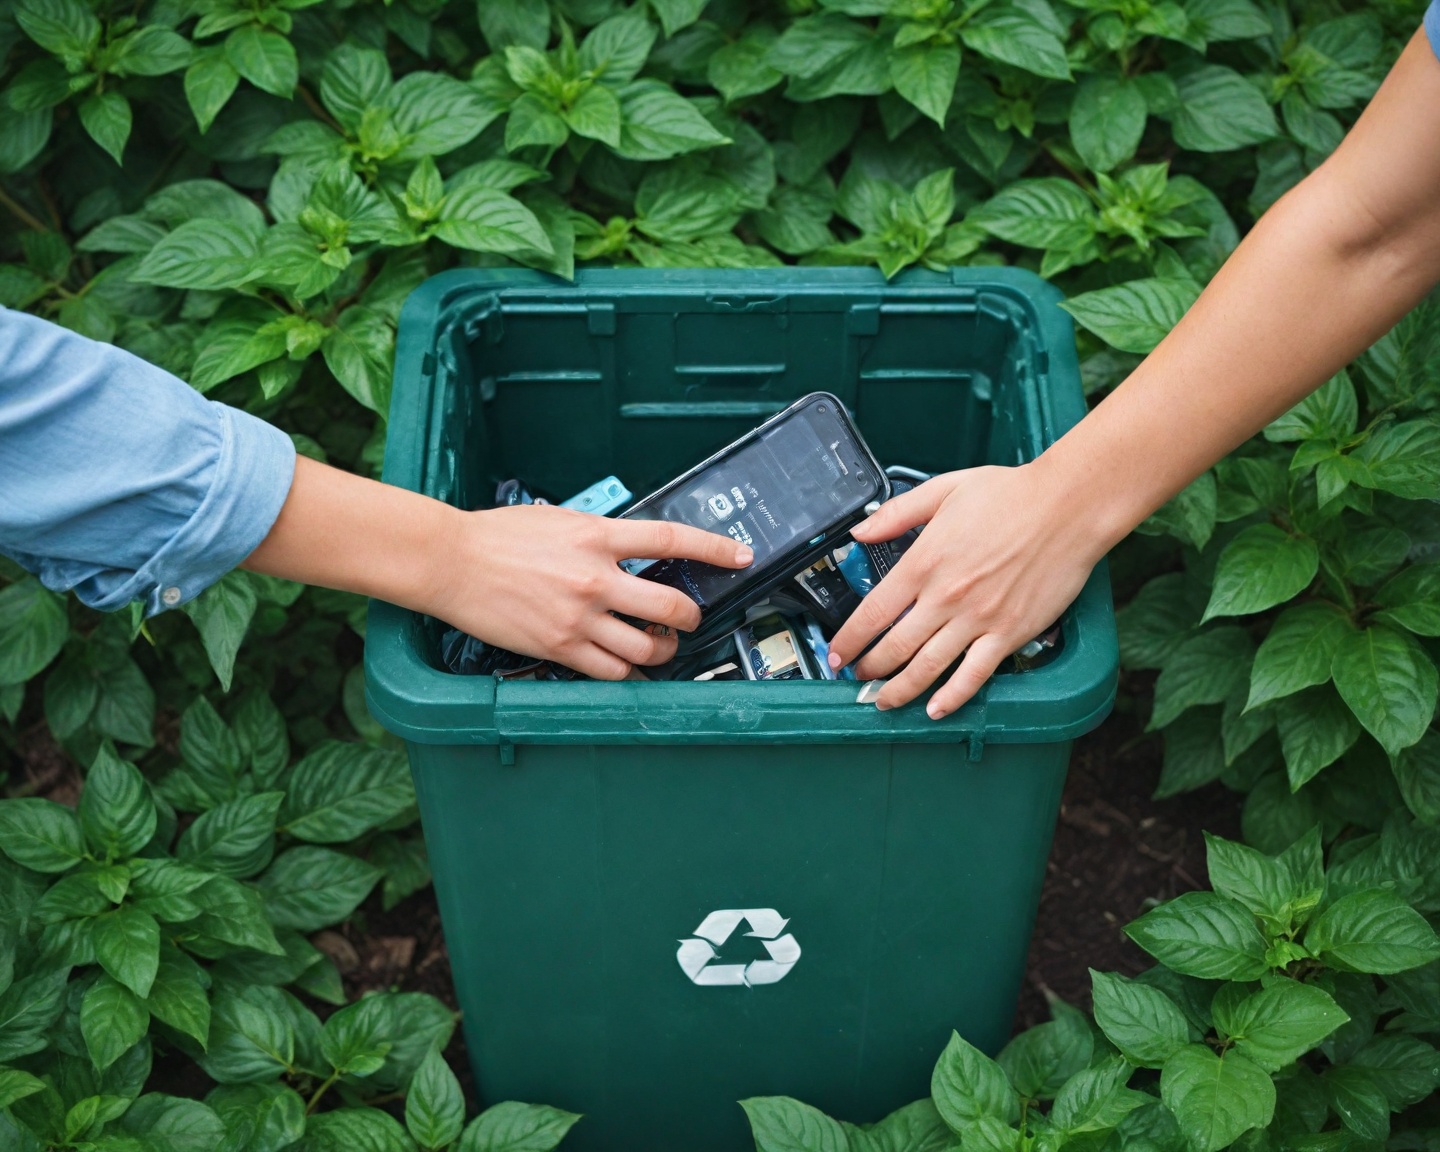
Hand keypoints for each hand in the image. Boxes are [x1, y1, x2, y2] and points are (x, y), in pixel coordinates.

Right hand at [430, 505, 751, 679]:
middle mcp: (595, 577)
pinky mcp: (560, 646)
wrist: (451, 561)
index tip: (739, 556)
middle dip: (690, 618)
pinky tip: (632, 669)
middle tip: (689, 619)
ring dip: (663, 650)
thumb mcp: (559, 520)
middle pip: (669, 606)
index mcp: (597, 535)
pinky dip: (630, 673)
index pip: (670, 538)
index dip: (713, 548)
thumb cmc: (498, 536)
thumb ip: (599, 537)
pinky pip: (611, 670)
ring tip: (658, 646)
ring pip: (646, 646)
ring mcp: (579, 616)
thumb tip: (631, 550)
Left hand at [826, 463, 1107, 717]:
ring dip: (899, 690)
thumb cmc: (1011, 494)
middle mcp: (945, 596)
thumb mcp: (944, 489)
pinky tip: (936, 710)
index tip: (838, 654)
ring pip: (927, 667)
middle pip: (894, 647)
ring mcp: (978, 619)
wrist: (1068, 507)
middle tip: (858, 679)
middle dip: (869, 670)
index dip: (849, 640)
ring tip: (883, 701)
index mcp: (924, 561)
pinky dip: (952, 697)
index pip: (873, 612)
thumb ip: (897, 513)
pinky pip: (974, 675)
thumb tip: (859, 532)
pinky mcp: (1009, 633)